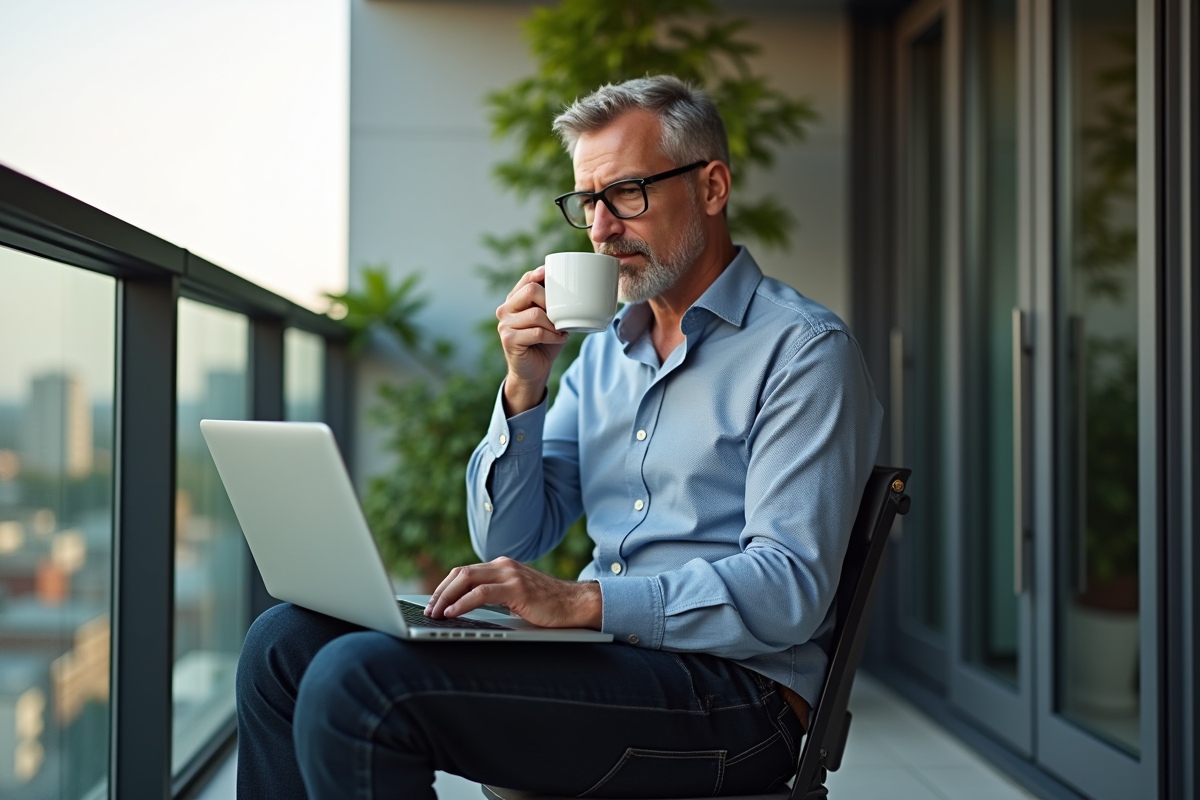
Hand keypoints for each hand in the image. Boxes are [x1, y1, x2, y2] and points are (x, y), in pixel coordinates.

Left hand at [425, 556, 601, 629]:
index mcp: (501, 566)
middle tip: (429, 610)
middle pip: (460, 573)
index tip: (433, 603)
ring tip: (436, 613)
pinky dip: (463, 603)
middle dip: (440, 592)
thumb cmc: (546, 604)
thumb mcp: (515, 595)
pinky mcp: (517, 589)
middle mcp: (503, 566)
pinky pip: (482, 593)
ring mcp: (510, 575)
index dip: (444, 587)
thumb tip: (464, 608)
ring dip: (446, 598)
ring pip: (467, 579)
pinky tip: (453, 613)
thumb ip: (495, 594)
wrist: (575, 603)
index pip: (463, 572)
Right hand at [496, 266, 569, 414]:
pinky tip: (559, 338)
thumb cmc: (544, 342)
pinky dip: (552, 336)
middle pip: (531, 291)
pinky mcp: (508, 339)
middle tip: (561, 316)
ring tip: (561, 330)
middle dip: (552, 302)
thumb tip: (574, 286)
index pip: (526, 279)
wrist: (534, 371)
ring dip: (554, 323)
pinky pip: (536, 332)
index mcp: (514, 301)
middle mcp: (505, 310)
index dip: (540, 274)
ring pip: (536, 313)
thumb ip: (553, 303)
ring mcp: (504, 324)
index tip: (554, 274)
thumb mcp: (550, 319)